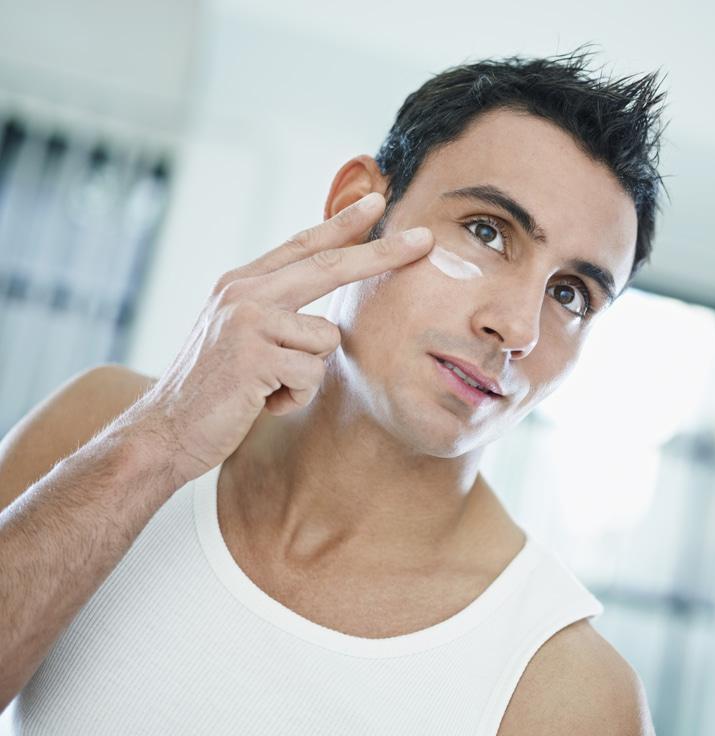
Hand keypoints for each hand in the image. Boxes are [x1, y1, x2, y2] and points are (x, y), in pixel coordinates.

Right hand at [128, 192, 431, 486]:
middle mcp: (244, 292)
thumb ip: (276, 309)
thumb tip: (326, 301)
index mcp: (242, 283)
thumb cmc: (214, 389)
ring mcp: (247, 320)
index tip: (378, 201)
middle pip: (330, 266)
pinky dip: (294, 398)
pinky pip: (311, 375)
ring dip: (306, 376)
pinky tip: (262, 402)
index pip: (303, 246)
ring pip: (326, 339)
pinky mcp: (254, 355)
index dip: (343, 224)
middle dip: (382, 253)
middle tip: (425, 239)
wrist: (166, 430)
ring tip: (269, 388)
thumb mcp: (240, 335)